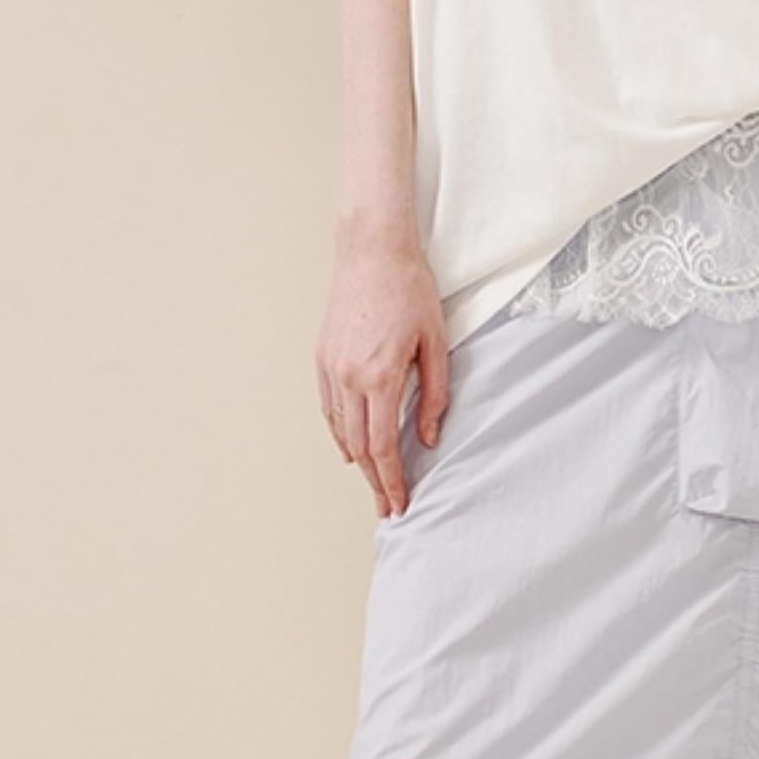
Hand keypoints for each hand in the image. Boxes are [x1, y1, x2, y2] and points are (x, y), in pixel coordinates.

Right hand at [315, 239, 447, 517]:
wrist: (372, 250)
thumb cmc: (409, 289)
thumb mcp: (435, 342)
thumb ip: (433, 394)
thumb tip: (428, 437)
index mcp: (380, 377)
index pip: (383, 446)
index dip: (392, 480)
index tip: (399, 504)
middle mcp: (349, 378)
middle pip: (359, 447)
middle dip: (375, 481)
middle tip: (387, 508)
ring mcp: (331, 368)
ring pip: (341, 430)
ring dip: (357, 461)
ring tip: (373, 483)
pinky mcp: (323, 357)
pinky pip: (329, 408)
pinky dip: (340, 433)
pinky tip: (350, 448)